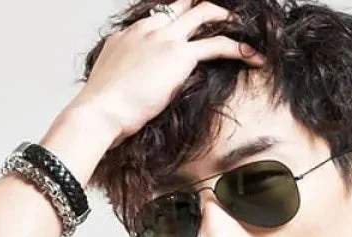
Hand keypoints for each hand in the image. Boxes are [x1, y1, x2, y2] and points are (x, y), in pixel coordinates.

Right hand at [74, 0, 264, 145]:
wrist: (100, 111)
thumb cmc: (102, 106)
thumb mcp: (111, 79)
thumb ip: (125, 68)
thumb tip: (134, 76)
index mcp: (130, 33)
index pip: (160, 17)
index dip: (178, 18)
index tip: (189, 25)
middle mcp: (148, 28)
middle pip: (182, 5)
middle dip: (203, 8)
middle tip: (219, 15)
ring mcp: (165, 38)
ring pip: (203, 13)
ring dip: (225, 18)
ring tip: (243, 28)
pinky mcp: (180, 56)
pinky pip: (217, 45)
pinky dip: (238, 48)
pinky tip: (252, 56)